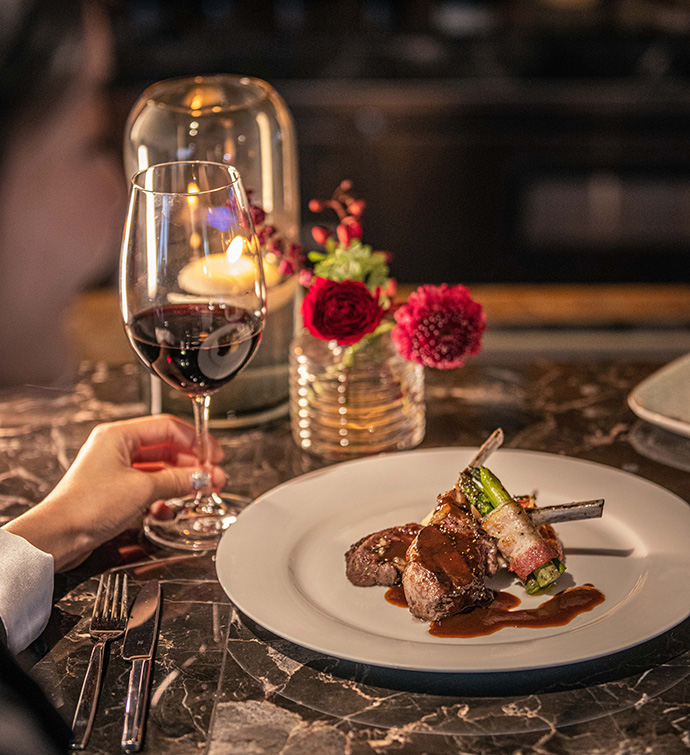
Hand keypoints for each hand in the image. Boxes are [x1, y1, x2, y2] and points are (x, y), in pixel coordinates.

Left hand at [2, 415, 225, 569]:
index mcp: (119, 436)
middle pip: (165, 449)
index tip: (214, 455)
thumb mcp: (142, 489)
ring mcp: (115, 471)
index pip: (168, 428)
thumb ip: (178, 480)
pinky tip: (171, 508)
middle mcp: (116, 449)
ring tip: (200, 491)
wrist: (58, 537)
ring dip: (180, 481)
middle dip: (192, 464)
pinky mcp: (115, 492)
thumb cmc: (86, 506)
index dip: (195, 440)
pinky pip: (148, 488)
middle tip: (213, 476)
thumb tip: (203, 476)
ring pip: (158, 470)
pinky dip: (163, 497)